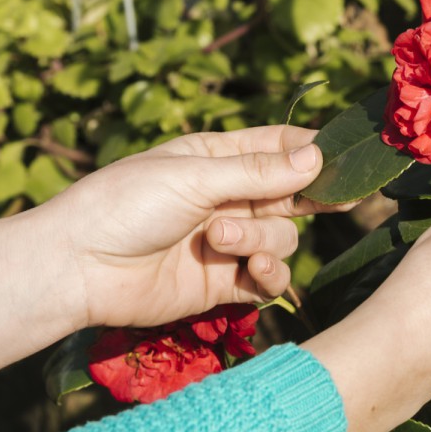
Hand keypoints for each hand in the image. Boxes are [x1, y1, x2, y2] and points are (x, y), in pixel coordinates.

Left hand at [44, 125, 349, 328]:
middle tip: (342, 200)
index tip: (348, 157)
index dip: (314, 150)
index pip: (279, 146)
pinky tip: (253, 268)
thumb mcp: (194, 176)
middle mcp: (227, 197)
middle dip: (311, 197)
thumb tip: (317, 156)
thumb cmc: (126, 204)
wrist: (81, 267)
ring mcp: (228, 242)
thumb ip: (258, 172)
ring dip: (261, 236)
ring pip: (283, 236)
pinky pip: (269, 277)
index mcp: (215, 158)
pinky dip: (267, 272)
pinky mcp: (224, 285)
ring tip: (220, 238)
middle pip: (292, 193)